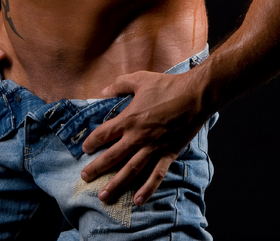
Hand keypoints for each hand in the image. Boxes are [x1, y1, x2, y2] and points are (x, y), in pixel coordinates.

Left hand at [80, 68, 207, 205]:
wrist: (194, 96)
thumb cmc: (167, 86)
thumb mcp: (139, 79)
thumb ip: (119, 85)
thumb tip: (102, 92)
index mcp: (129, 118)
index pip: (104, 134)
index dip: (92, 142)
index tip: (85, 149)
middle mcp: (138, 137)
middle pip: (112, 156)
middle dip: (97, 168)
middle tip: (85, 177)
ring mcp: (153, 148)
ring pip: (131, 170)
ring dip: (116, 184)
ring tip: (103, 196)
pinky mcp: (168, 154)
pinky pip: (156, 175)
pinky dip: (147, 189)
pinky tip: (138, 200)